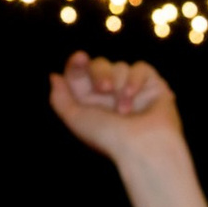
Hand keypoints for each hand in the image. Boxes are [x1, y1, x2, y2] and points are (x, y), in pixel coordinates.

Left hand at [47, 52, 184, 160]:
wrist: (142, 148)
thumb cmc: (108, 138)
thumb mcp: (75, 120)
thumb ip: (59, 99)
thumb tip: (55, 76)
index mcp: (91, 103)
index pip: (80, 74)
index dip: (77, 63)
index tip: (80, 59)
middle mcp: (111, 96)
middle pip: (99, 65)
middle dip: (100, 73)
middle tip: (105, 89)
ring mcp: (132, 90)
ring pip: (120, 67)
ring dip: (120, 87)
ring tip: (125, 111)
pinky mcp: (152, 86)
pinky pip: (140, 68)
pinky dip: (135, 80)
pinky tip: (133, 97)